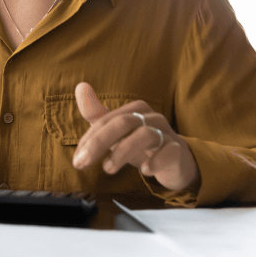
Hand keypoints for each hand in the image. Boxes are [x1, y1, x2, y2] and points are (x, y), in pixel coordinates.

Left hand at [71, 82, 198, 192]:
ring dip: (122, 152)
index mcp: (135, 109)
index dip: (89, 139)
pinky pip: (169, 151)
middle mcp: (151, 117)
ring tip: (108, 169)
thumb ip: (97, 114)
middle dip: (99, 142)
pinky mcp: (178, 150)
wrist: (176, 162)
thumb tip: (80, 86)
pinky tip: (145, 170)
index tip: (77, 160)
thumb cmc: (141, 144)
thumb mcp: (117, 132)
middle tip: (82, 163)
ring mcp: (166, 132)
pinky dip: (156, 161)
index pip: (106, 120)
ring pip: (144, 135)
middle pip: (123, 122)